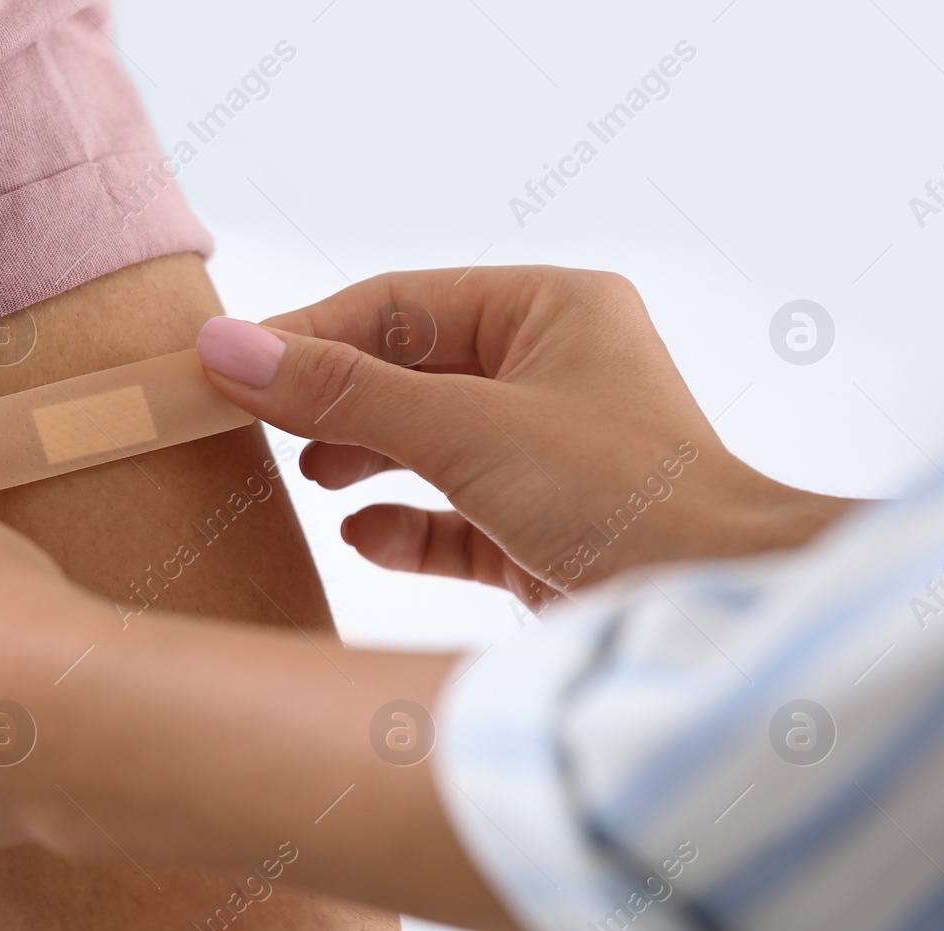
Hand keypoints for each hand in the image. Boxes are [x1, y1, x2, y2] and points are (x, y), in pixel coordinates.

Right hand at [197, 266, 853, 603]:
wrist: (718, 611)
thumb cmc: (621, 497)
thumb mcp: (467, 431)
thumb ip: (343, 392)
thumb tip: (226, 346)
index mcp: (550, 312)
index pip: (399, 305)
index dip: (308, 333)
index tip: (225, 364)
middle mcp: (550, 372)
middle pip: (406, 371)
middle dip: (332, 402)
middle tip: (251, 427)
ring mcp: (546, 453)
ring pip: (424, 441)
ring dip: (361, 459)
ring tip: (306, 477)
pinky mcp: (539, 528)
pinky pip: (450, 514)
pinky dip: (402, 524)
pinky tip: (360, 536)